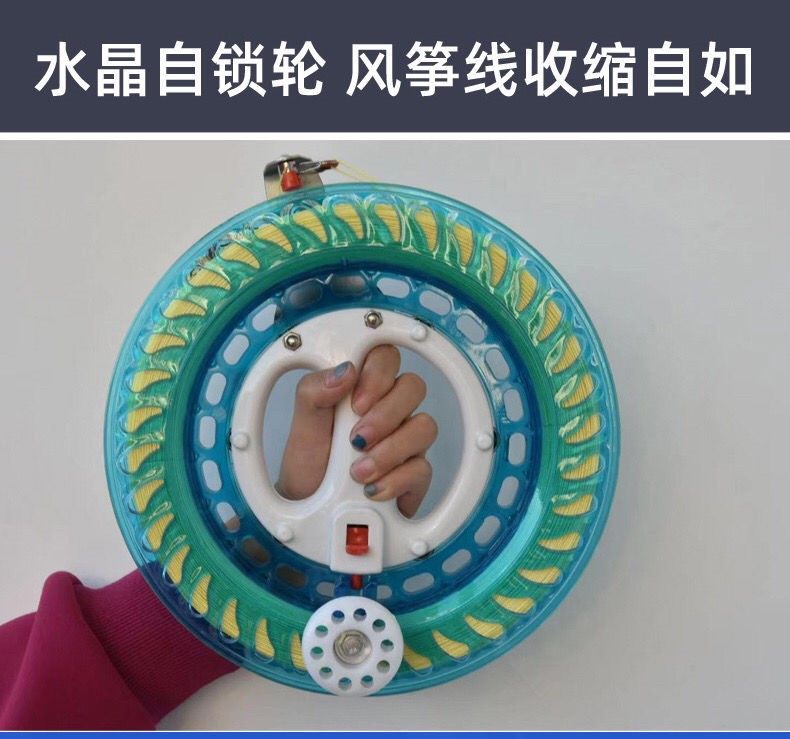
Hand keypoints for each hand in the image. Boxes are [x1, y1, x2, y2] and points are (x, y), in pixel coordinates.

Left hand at [276, 345, 436, 517]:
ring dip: (390, 451)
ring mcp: (406, 441)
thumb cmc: (309, 460)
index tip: (354, 403)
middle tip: (356, 440)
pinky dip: (395, 481)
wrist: (310, 508)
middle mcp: (390, 409)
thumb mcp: (302, 424)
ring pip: (425, 427)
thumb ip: (315, 390)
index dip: (377, 374)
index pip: (386, 357)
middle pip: (414, 387)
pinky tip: (372, 489)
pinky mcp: (415, 475)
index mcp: (362, 387)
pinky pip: (423, 469)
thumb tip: (345, 370)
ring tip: (359, 472)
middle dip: (385, 415)